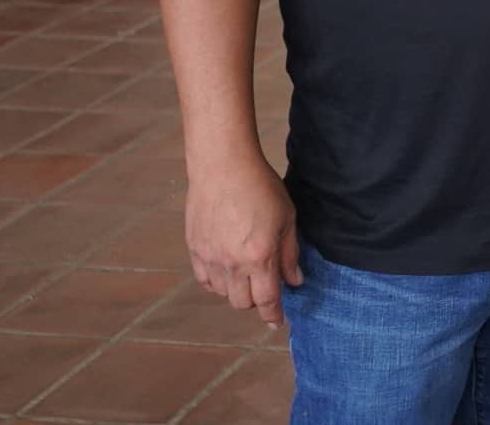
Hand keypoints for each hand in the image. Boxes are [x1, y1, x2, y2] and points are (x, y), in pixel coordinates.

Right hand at [183, 154, 301, 326]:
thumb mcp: (287, 218)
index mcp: (260, 256)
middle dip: (258, 301)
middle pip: (243, 303)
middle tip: (266, 287)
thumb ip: (290, 253)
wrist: (223, 167)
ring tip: (248, 273)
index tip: (277, 322)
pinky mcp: (194, 250)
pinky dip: (218, 282)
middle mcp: (233, 263)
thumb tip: (295, 281)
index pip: (267, 299)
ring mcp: (210, 258)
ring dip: (238, 291)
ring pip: (224, 294)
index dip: (273, 314)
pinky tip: (227, 270)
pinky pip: (205, 281)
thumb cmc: (261, 187)